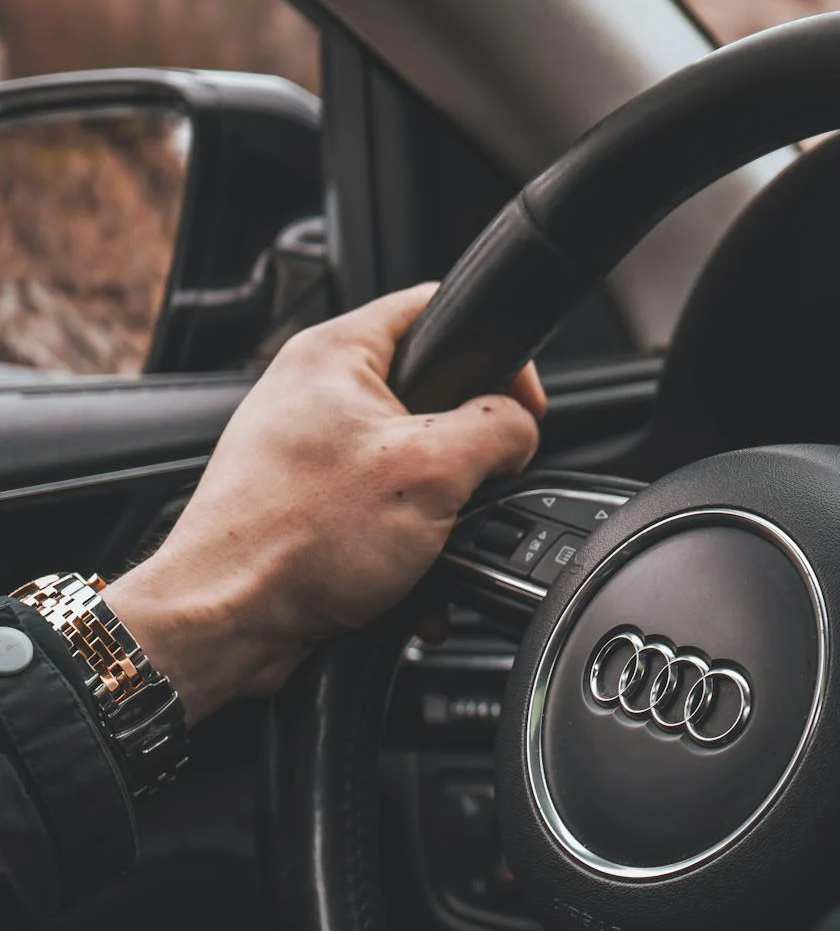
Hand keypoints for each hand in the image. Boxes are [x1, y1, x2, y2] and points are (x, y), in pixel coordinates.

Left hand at [104, 284, 545, 722]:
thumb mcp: (433, 471)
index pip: (437, 308)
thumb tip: (521, 428)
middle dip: (469, 452)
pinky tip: (412, 575)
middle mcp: (316, 392)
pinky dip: (411, 543)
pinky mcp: (310, 501)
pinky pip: (385, 508)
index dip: (497, 356)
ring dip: (442, 510)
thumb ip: (497, 431)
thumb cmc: (296, 540)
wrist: (227, 622)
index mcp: (336, 354)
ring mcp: (310, 449)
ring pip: (415, 461)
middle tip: (476, 485)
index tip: (522, 409)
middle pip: (434, 395)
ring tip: (435, 542)